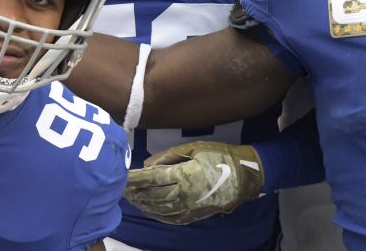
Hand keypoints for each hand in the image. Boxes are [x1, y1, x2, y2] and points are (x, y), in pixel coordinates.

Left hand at [123, 141, 264, 224]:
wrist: (245, 176)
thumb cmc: (221, 156)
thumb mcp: (195, 148)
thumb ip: (169, 155)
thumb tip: (146, 164)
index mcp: (184, 175)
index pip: (151, 179)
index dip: (134, 179)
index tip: (122, 176)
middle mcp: (183, 194)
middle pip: (151, 196)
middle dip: (134, 192)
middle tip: (120, 188)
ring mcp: (188, 207)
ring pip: (157, 209)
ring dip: (141, 204)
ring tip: (130, 197)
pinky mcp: (193, 215)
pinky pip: (169, 218)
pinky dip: (155, 214)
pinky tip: (147, 209)